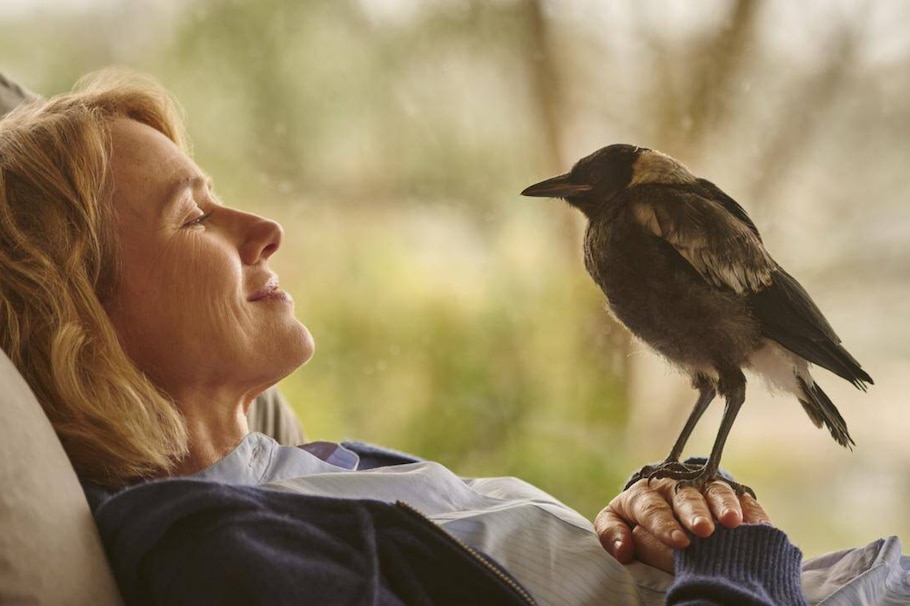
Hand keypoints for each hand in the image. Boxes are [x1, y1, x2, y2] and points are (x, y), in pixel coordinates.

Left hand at [594, 478, 771, 573]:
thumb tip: (622, 549)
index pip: (651, 507)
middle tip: (703, 531)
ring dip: (724, 504)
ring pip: (714, 490)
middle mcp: (674, 485)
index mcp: (643, 493)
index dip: (664, 524)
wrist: (660, 509)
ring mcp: (703, 487)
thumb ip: (611, 533)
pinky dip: (750, 510)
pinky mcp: (728, 494)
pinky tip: (758, 525)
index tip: (679, 542)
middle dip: (694, 512)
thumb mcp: (616, 522)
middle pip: (684, 494)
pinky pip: (742, 498)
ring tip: (733, 523)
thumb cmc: (635, 523)